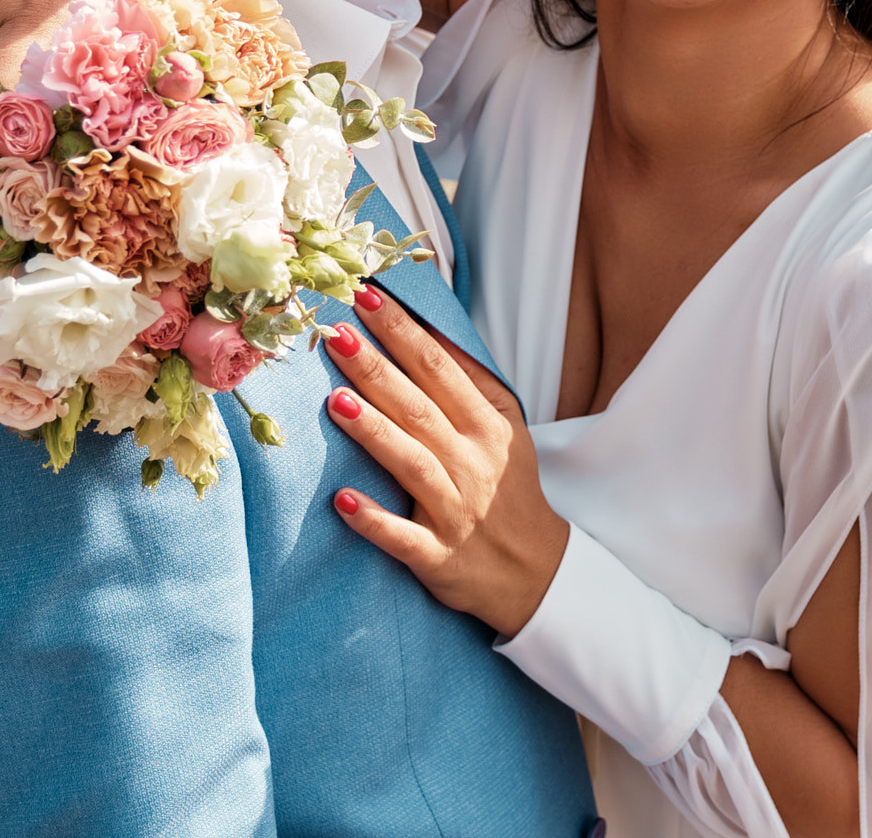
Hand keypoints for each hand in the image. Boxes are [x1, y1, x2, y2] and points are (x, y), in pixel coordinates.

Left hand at [323, 286, 569, 638]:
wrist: (536, 573)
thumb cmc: (509, 490)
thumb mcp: (505, 430)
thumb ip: (470, 385)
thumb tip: (428, 332)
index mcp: (488, 426)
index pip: (441, 369)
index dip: (405, 332)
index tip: (369, 297)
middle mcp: (472, 463)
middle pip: (419, 407)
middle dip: (377, 367)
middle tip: (336, 331)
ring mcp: (456, 511)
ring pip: (411, 464)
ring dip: (374, 433)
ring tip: (335, 402)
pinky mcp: (439, 556)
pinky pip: (403, 538)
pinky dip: (374, 520)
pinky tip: (342, 501)